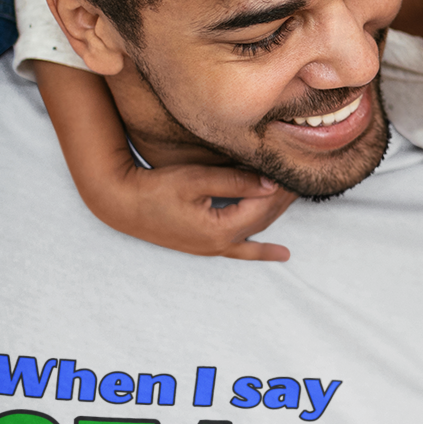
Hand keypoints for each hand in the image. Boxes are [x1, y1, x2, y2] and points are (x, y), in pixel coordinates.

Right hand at [105, 161, 295, 261]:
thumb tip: (271, 183)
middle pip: (262, 219)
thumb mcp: (197, 179)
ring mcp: (213, 248)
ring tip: (296, 199)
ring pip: (255, 231)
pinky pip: (241, 249)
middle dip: (282, 199)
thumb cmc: (156, 188)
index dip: (280, 187)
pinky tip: (282, 255)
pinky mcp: (205, 245)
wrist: (121, 204)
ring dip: (275, 216)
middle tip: (300, 178)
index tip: (295, 168)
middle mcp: (220, 244)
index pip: (262, 205)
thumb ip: (236, 181)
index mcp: (220, 229)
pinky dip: (261, 250)